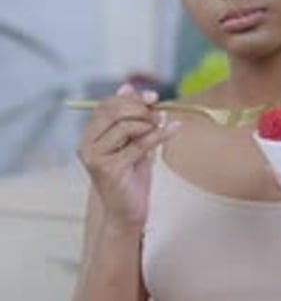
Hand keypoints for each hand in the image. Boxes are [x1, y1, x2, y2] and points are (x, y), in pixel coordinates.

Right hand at [77, 83, 179, 228]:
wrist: (128, 213)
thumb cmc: (130, 179)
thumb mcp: (131, 142)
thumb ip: (129, 117)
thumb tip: (127, 86)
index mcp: (88, 136)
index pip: (105, 106)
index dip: (129, 98)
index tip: (153, 97)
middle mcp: (86, 145)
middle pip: (113, 112)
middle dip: (140, 108)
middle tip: (159, 112)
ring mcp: (95, 157)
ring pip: (125, 126)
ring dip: (148, 123)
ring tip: (161, 126)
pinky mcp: (109, 169)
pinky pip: (138, 145)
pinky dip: (159, 135)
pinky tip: (174, 129)